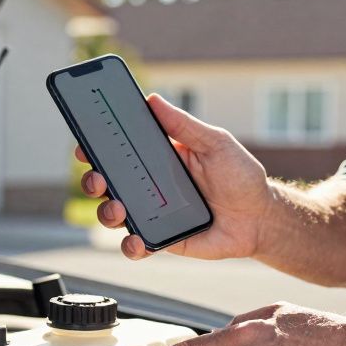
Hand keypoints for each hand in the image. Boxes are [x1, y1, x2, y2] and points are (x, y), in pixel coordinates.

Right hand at [76, 93, 270, 260]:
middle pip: (108, 182)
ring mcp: (153, 214)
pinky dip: (130, 245)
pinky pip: (136, 245)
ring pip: (114, 214)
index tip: (85, 143)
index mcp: (158, 157)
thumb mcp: (215, 143)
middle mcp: (149, 185)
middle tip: (97, 178)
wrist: (260, 218)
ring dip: (106, 212)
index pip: (119, 150)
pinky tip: (137, 240)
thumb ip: (183, 125)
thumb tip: (153, 100)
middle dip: (93, 180)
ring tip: (118, 210)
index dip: (97, 146)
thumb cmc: (240, 176)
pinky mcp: (162, 239)